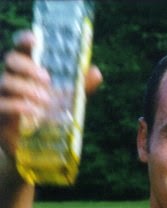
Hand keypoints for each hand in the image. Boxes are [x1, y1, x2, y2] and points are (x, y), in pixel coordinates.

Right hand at [0, 31, 101, 156]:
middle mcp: (13, 79)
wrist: (32, 148)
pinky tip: (35, 114)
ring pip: (6, 82)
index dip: (25, 40)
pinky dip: (20, 107)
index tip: (35, 39)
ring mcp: (4, 96)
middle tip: (47, 79)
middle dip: (28, 66)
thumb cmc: (48, 117)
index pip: (21, 49)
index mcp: (27, 72)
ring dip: (27, 89)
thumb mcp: (67, 102)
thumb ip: (81, 88)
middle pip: (11, 61)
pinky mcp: (1, 114)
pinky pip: (4, 104)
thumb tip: (96, 72)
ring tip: (46, 101)